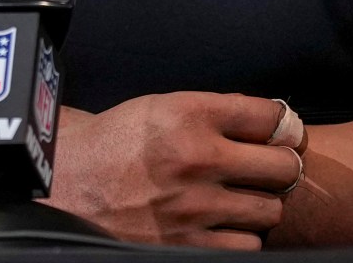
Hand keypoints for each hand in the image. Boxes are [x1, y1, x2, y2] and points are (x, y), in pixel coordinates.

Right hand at [45, 93, 303, 248]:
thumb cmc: (112, 144)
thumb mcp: (159, 107)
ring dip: (259, 204)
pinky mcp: (190, 245)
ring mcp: (196, 206)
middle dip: (278, 165)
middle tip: (264, 168)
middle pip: (285, 165)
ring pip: (271, 209)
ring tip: (237, 197)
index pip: (272, 116)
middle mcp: (198, 157)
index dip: (281, 125)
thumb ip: (215, 113)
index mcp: (190, 114)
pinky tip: (221, 223)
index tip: (279, 132)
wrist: (67, 184)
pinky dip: (239, 236)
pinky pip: (249, 245)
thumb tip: (275, 124)